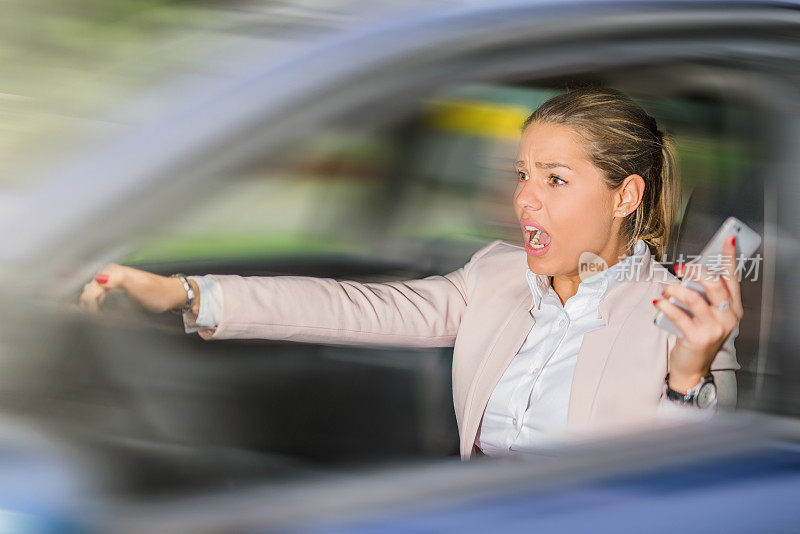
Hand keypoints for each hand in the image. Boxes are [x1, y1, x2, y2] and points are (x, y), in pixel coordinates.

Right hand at [79, 263, 188, 314]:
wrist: (170, 294)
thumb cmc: (158, 293)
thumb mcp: (140, 287)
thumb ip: (120, 281)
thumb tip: (100, 279)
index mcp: (112, 271)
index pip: (89, 290)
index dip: (92, 305)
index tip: (100, 315)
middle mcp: (109, 273)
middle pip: (88, 293)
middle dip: (93, 306)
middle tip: (105, 316)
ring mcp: (110, 280)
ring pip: (91, 296)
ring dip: (96, 306)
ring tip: (108, 313)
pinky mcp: (113, 287)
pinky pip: (98, 297)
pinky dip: (100, 305)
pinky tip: (109, 310)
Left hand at [654, 236, 742, 392]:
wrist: (692, 367)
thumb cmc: (697, 335)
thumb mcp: (706, 315)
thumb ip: (704, 296)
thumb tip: (691, 271)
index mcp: (733, 309)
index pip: (733, 279)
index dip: (729, 258)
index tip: (727, 240)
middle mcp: (728, 318)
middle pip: (714, 285)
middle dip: (695, 271)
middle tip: (679, 266)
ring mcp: (714, 329)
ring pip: (695, 298)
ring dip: (676, 288)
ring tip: (666, 288)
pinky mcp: (698, 338)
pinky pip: (679, 315)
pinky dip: (666, 305)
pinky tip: (658, 301)